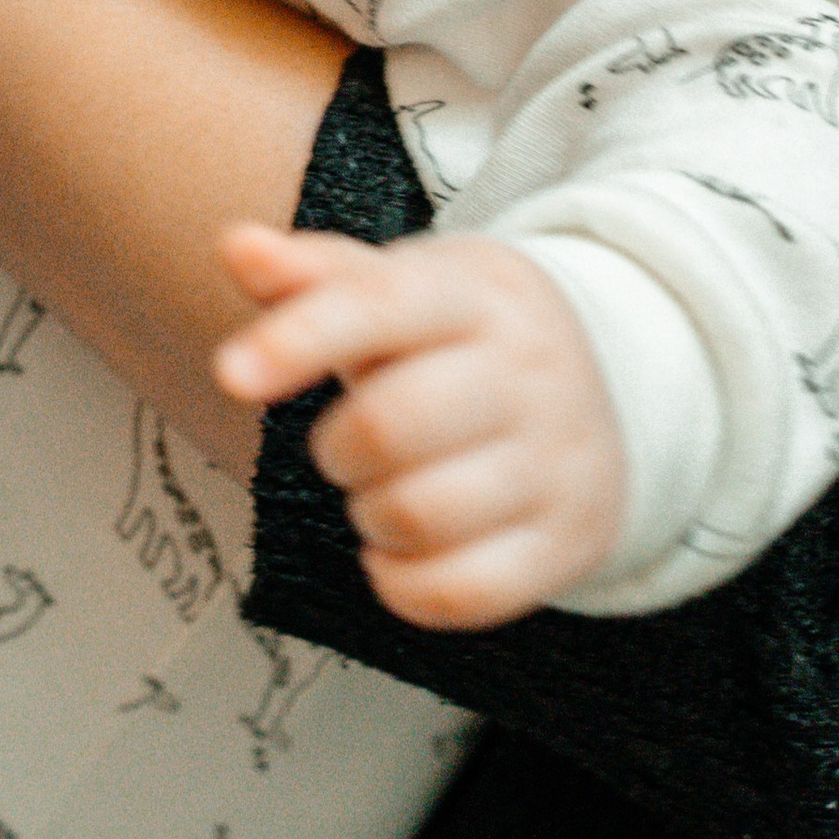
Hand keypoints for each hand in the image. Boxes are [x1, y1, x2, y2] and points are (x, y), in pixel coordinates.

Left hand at [212, 224, 628, 627]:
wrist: (607, 392)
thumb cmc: (463, 342)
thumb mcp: (406, 290)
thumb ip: (317, 275)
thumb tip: (238, 247)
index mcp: (478, 294)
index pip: (380, 307)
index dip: (298, 339)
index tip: (231, 374)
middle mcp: (531, 371)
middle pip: (388, 425)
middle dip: (338, 450)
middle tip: (348, 447)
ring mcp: (560, 460)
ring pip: (419, 516)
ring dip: (370, 518)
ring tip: (385, 492)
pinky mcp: (568, 541)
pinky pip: (461, 591)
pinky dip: (404, 585)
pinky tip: (401, 553)